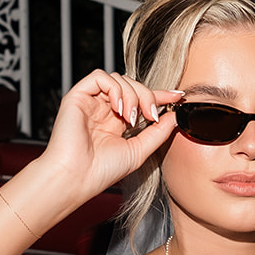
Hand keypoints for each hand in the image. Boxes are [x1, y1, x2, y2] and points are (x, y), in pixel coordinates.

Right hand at [38, 70, 182, 209]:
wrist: (77, 177)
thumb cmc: (102, 171)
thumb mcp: (139, 151)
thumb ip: (158, 133)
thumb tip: (175, 116)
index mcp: (115, 122)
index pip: (140, 100)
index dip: (160, 95)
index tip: (178, 96)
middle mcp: (102, 110)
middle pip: (132, 86)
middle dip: (148, 96)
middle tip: (151, 116)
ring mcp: (90, 102)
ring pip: (119, 79)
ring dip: (132, 95)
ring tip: (131, 118)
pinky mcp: (77, 96)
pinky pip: (100, 77)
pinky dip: (115, 89)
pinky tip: (118, 108)